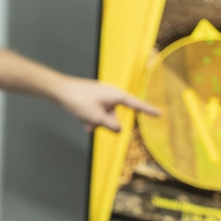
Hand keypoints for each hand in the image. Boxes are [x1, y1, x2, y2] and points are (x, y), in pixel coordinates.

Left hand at [45, 74, 160, 132]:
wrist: (59, 91)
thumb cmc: (79, 101)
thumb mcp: (97, 118)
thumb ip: (111, 126)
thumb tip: (119, 130)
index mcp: (116, 95)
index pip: (137, 105)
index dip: (149, 110)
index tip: (160, 114)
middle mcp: (111, 95)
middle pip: (116, 116)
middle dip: (105, 123)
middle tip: (91, 121)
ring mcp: (102, 97)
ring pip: (105, 117)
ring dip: (96, 122)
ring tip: (84, 120)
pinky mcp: (94, 100)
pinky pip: (98, 114)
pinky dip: (92, 119)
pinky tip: (82, 120)